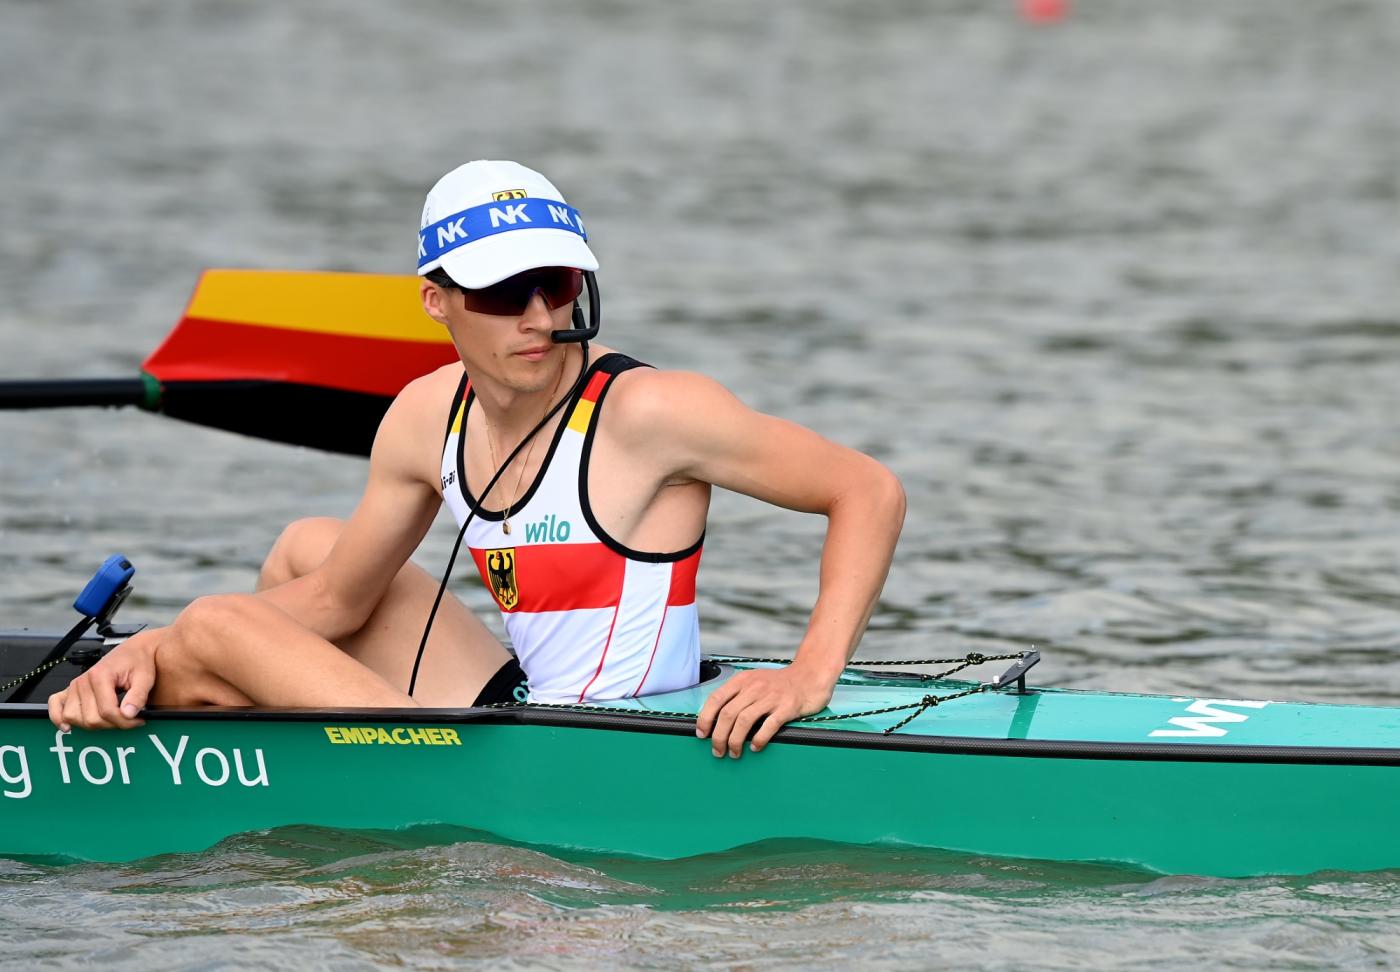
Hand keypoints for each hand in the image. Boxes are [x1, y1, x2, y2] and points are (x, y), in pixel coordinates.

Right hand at [47, 628, 162, 730]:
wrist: (134, 651)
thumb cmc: (138, 661)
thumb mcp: (145, 677)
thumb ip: (138, 696)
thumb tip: (129, 714)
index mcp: (100, 675)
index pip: (107, 711)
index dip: (125, 721)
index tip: (139, 720)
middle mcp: (83, 681)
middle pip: (91, 719)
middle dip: (113, 724)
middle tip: (130, 719)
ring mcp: (74, 686)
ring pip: (75, 718)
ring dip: (94, 725)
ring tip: (112, 718)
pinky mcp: (70, 690)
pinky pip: (55, 705)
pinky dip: (58, 718)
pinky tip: (68, 726)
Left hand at [695, 664, 834, 757]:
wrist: (809, 676)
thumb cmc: (779, 684)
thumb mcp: (754, 681)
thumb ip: (737, 695)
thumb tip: (716, 720)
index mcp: (743, 680)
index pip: (716, 698)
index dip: (706, 718)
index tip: (702, 733)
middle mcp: (754, 687)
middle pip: (728, 714)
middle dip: (718, 736)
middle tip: (717, 750)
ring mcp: (771, 697)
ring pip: (744, 721)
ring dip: (735, 741)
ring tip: (734, 753)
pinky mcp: (787, 707)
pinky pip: (768, 726)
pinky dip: (759, 739)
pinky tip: (755, 747)